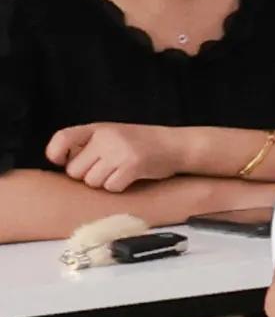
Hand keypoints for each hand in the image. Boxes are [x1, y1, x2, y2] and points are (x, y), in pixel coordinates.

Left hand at [44, 122, 180, 193]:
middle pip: (74, 170)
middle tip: (101, 172)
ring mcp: (119, 152)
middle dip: (85, 176)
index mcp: (97, 128)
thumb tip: (65, 163)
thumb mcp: (113, 135)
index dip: (56, 153)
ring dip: (102, 184)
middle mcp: (105, 138)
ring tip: (117, 175)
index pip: (62, 138)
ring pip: (92, 181)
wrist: (177, 145)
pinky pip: (111, 187)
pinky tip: (128, 179)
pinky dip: (118, 187)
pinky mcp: (133, 166)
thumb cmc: (142, 144)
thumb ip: (90, 145)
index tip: (62, 161)